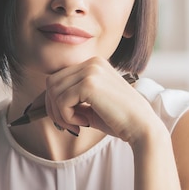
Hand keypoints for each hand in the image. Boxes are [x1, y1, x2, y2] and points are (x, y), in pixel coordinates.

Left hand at [38, 57, 156, 142]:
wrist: (141, 127)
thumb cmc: (119, 119)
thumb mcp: (91, 104)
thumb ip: (72, 97)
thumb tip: (46, 101)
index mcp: (94, 64)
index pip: (59, 78)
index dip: (56, 101)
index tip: (70, 119)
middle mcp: (92, 62)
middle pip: (52, 83)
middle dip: (54, 108)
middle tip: (69, 124)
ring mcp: (91, 71)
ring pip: (53, 92)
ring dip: (61, 114)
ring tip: (78, 124)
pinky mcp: (89, 84)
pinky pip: (62, 101)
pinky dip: (67, 117)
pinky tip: (84, 122)